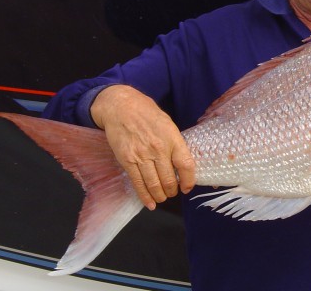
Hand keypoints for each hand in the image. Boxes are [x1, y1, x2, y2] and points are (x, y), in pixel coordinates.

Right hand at [91, 85, 195, 209]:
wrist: (121, 107)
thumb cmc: (147, 113)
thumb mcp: (168, 124)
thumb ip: (175, 143)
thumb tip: (181, 163)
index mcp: (172, 138)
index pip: (186, 165)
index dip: (189, 180)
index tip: (187, 187)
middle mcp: (158, 149)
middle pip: (169, 179)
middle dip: (172, 190)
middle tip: (172, 193)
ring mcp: (142, 156)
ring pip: (154, 184)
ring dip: (160, 195)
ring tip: (162, 197)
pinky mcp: (128, 161)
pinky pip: (138, 183)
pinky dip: (144, 196)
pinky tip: (150, 203)